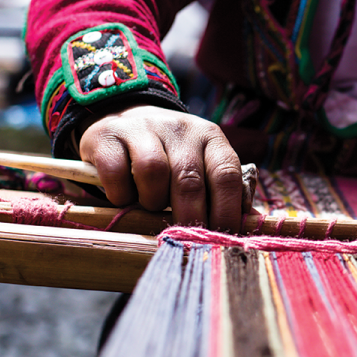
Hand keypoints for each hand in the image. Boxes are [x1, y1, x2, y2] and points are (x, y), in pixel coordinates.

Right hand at [79, 106, 242, 230]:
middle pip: (190, 180)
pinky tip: (125, 196)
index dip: (226, 211)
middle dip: (190, 217)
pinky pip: (117, 173)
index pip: (226, 175)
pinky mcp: (108, 136)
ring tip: (151, 205)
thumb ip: (221, 191)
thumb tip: (247, 226)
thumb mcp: (201, 164)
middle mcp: (181, 128)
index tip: (222, 238)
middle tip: (186, 238)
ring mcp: (143, 128)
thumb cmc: (171, 156)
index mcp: (211, 138)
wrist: (125, 117)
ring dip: (152, 201)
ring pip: (153, 173)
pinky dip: (121, 194)